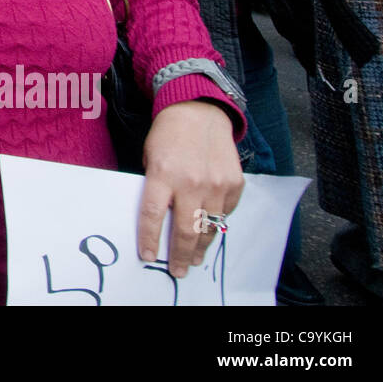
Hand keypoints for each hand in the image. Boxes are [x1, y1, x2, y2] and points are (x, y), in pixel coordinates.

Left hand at [137, 100, 243, 278]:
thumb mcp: (150, 157)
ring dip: (200, 247)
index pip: (153, 215)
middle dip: (180, 255)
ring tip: (193, 259)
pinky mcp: (235, 184)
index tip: (147, 256)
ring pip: (209, 228)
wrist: (200, 111)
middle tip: (177, 270)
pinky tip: (209, 231)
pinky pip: (225, 213)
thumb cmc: (169, 135)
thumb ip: (155, 187)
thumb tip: (159, 219)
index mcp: (163, 174)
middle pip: (185, 230)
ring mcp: (216, 184)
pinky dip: (216, 224)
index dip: (149, 239)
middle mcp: (191, 182)